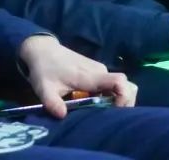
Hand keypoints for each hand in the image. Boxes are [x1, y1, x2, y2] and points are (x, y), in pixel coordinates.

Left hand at [18, 36, 135, 117]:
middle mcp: (100, 71)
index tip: (115, 110)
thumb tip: (62, 116)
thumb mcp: (44, 88)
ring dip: (117, 100)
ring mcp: (99, 70)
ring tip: (101, 112)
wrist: (43, 49)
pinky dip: (110, 96)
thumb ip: (52, 103)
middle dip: (124, 103)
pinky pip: (112, 85)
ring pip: (120, 86)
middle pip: (125, 86)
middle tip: (110, 117)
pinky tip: (95, 104)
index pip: (119, 82)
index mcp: (90, 76)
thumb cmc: (44, 69)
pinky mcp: (97, 71)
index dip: (124, 96)